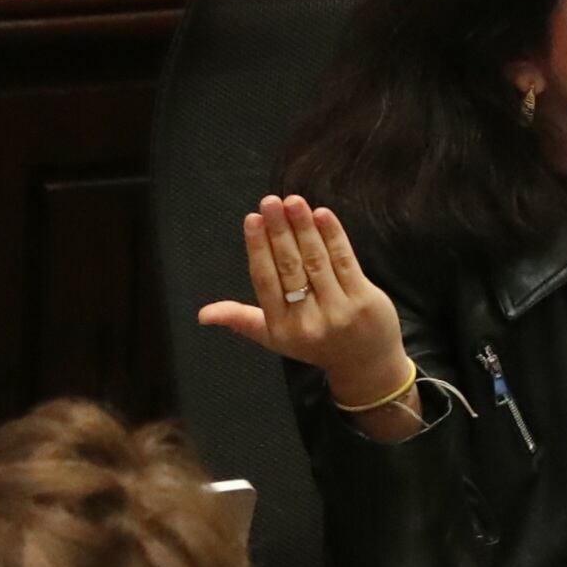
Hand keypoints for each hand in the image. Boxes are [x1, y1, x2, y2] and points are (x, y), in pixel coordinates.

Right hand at [197, 195, 410, 404]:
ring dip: (304, 227)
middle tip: (270, 201)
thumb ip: (241, 319)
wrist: (364, 365)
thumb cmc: (314, 343)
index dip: (258, 248)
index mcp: (281, 327)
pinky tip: (322, 214)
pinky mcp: (364, 301)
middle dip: (279, 231)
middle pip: (290, 267)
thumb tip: (202, 315)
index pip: (265, 281)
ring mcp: (339, 311)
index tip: (252, 218)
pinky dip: (333, 236)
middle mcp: (308, 321)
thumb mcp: (274, 337)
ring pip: (316, 261)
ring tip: (293, 201)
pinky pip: (345, 261)